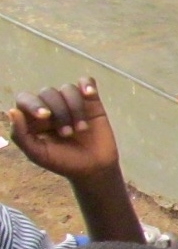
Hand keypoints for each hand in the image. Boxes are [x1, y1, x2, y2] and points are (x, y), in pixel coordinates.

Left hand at [7, 78, 121, 181]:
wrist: (95, 168)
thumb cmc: (64, 162)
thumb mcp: (38, 154)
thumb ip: (21, 135)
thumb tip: (13, 111)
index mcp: (33, 118)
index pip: (25, 99)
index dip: (33, 104)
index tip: (45, 117)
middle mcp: (50, 107)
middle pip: (48, 93)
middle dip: (60, 112)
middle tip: (68, 133)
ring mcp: (70, 102)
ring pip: (68, 88)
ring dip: (75, 108)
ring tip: (82, 129)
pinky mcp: (91, 100)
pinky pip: (86, 81)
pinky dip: (87, 84)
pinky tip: (90, 94)